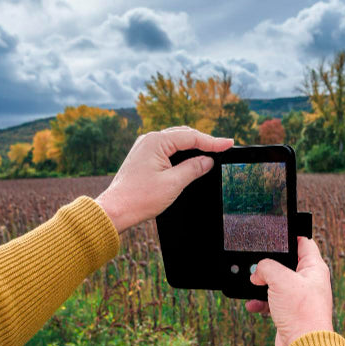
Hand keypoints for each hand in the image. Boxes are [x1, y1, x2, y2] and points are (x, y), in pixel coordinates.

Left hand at [95, 127, 233, 233]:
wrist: (115, 210)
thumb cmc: (139, 198)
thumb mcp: (173, 183)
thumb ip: (193, 169)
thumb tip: (207, 161)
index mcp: (156, 141)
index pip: (191, 137)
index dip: (212, 141)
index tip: (229, 143)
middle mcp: (149, 140)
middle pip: (183, 135)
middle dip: (204, 141)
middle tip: (223, 147)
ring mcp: (144, 147)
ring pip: (175, 141)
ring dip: (192, 146)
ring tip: (211, 150)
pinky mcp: (143, 156)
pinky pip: (166, 148)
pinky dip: (181, 152)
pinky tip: (190, 158)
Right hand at [245, 237, 334, 345]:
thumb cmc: (301, 312)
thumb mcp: (280, 279)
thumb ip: (266, 268)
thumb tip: (257, 273)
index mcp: (314, 268)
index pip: (304, 243)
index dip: (290, 235)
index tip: (276, 233)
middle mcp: (309, 281)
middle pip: (287, 264)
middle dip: (270, 264)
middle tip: (259, 263)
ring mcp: (299, 298)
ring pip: (277, 284)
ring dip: (263, 285)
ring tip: (253, 284)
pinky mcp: (290, 313)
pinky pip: (272, 302)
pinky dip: (261, 302)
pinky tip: (253, 304)